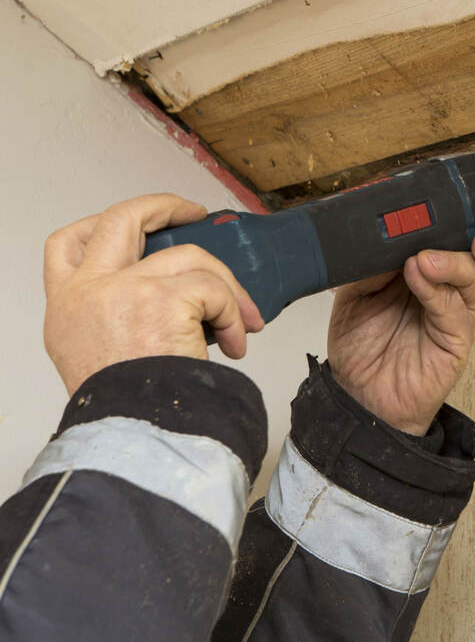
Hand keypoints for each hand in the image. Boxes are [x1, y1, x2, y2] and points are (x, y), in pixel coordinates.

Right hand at [43, 194, 264, 393]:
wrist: (137, 436)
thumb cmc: (129, 407)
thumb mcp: (92, 356)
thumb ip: (112, 317)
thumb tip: (168, 295)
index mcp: (67, 307)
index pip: (67, 244)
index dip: (104, 222)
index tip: (143, 223)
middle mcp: (87, 292)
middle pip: (121, 218)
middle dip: (163, 205)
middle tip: (194, 213)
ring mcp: (123, 290)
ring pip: (189, 256)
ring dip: (226, 286)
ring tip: (240, 322)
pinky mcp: (162, 300)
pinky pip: (215, 290)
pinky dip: (236, 313)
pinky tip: (235, 342)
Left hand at [327, 219, 474, 434]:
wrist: (357, 394)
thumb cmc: (364, 340)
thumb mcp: (356, 288)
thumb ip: (371, 259)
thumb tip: (381, 230)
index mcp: (438, 265)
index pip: (470, 233)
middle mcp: (455, 286)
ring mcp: (459, 313)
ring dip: (456, 261)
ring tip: (426, 259)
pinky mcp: (455, 342)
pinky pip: (454, 310)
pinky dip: (437, 290)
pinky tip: (419, 276)